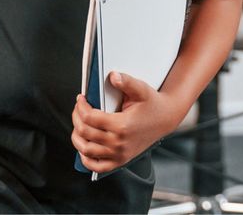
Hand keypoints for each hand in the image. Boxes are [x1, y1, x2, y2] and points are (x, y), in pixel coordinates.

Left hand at [71, 72, 185, 173]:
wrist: (165, 119)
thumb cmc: (152, 104)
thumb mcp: (142, 89)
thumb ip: (127, 81)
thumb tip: (112, 76)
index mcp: (122, 125)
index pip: (90, 118)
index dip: (81, 107)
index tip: (81, 98)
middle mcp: (119, 143)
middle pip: (85, 132)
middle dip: (77, 117)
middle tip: (79, 108)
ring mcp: (119, 154)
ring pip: (86, 150)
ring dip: (77, 137)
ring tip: (79, 124)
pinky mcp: (120, 160)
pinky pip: (97, 166)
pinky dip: (86, 158)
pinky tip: (85, 145)